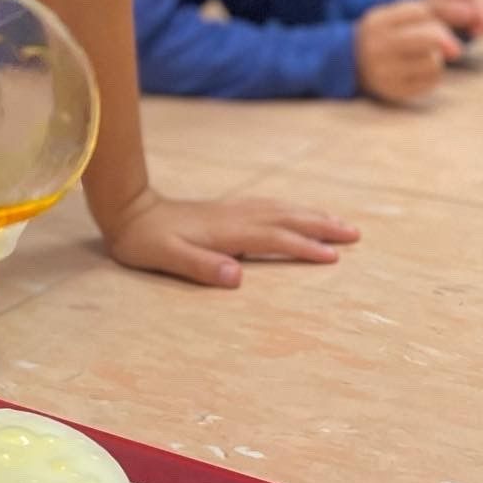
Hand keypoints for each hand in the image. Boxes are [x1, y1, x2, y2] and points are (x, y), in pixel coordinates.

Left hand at [101, 187, 359, 287]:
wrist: (128, 210)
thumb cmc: (145, 240)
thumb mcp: (167, 258)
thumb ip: (200, 266)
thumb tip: (237, 275)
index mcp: (226, 231)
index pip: (274, 238)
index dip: (304, 246)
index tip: (334, 256)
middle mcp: (234, 217)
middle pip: (286, 218)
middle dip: (321, 225)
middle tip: (354, 233)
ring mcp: (231, 211)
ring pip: (280, 209)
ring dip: (310, 215)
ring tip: (339, 222)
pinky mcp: (226, 211)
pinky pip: (268, 207)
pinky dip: (290, 209)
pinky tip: (296, 213)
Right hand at [355, 0, 462, 103]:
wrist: (351, 65)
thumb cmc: (386, 36)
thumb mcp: (396, 18)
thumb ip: (430, 12)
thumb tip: (471, 13)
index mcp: (378, 21)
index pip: (420, 12)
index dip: (449, 11)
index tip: (468, 15)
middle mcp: (378, 46)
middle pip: (429, 38)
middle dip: (448, 39)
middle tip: (456, 48)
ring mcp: (384, 71)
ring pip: (433, 62)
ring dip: (437, 59)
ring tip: (423, 58)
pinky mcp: (394, 92)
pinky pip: (430, 82)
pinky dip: (433, 76)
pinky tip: (420, 73)